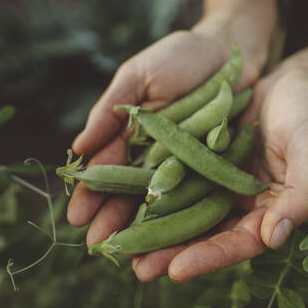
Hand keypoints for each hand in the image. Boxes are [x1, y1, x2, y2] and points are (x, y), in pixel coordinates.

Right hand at [67, 30, 257, 244]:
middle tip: (98, 247)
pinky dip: (187, 217)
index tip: (77, 217)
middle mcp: (159, 158)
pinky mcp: (217, 169)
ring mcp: (188, 166)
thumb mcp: (139, 77)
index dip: (92, 194)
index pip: (109, 171)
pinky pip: (201, 196)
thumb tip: (79, 147)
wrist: (230, 52)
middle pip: (133, 194)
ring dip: (148, 228)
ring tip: (132, 255)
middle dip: (115, 220)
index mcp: (134, 137)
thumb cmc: (180, 57)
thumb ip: (111, 110)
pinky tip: (175, 239)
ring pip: (165, 203)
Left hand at [131, 66, 307, 281]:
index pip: (242, 243)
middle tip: (140, 269)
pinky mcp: (204, 163)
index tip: (177, 270)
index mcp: (274, 210)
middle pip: (208, 235)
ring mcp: (222, 184)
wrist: (291, 82)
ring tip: (123, 246)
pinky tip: (127, 202)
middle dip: (174, 253)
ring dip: (157, 230)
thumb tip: (273, 239)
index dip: (211, 257)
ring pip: (187, 213)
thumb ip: (301, 195)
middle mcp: (244, 205)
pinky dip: (156, 192)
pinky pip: (178, 181)